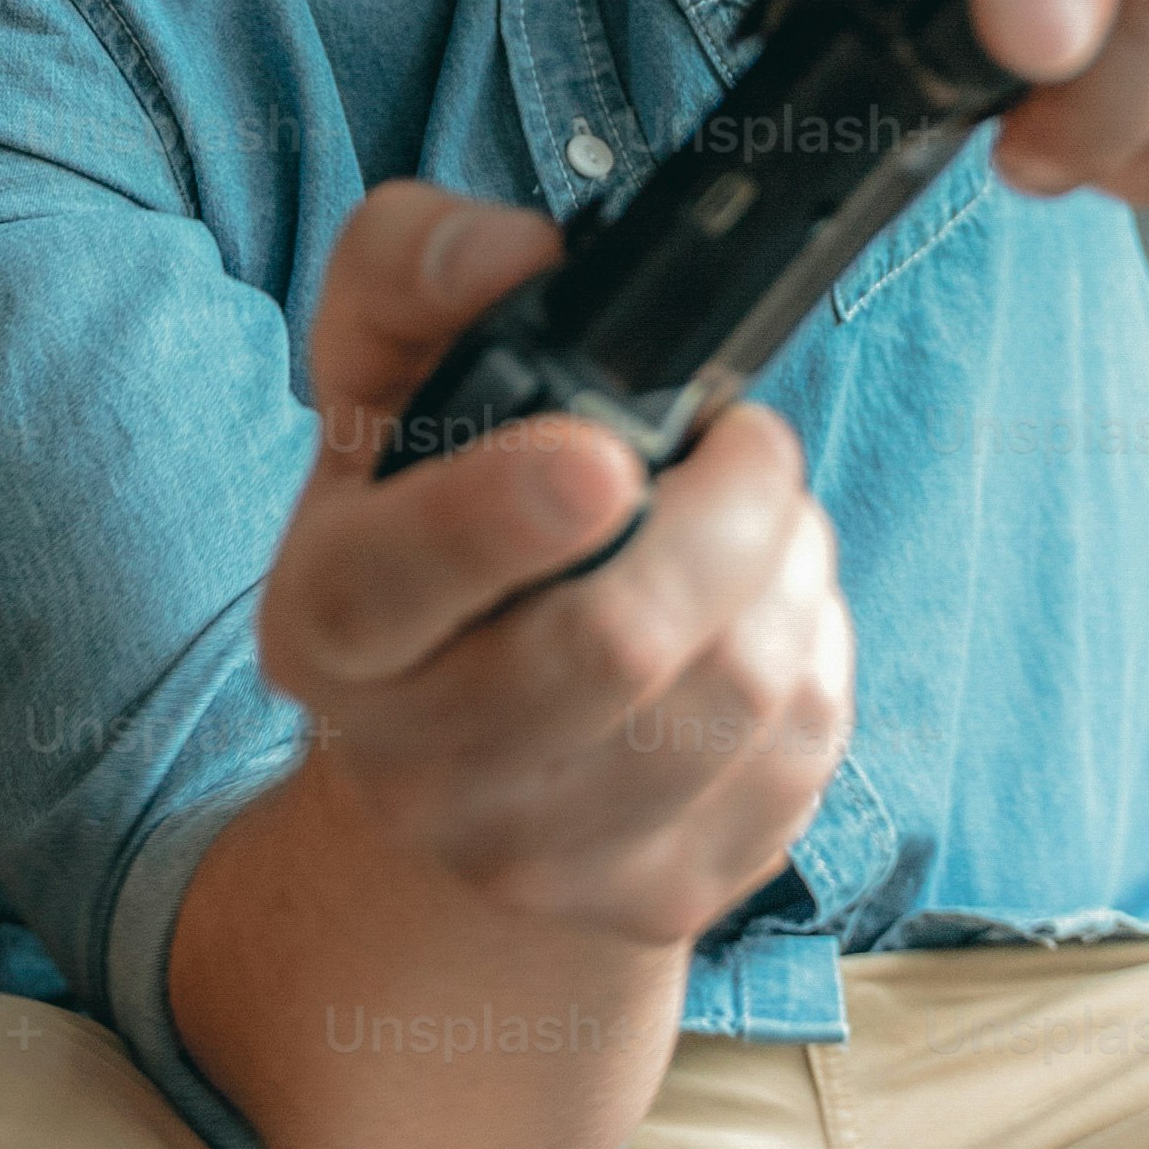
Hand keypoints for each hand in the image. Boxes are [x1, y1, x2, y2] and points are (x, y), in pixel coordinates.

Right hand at [254, 184, 851, 952]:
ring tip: (759, 518)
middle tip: (749, 442)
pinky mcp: (659, 899)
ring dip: (790, 566)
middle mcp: (414, 766)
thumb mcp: (380, 389)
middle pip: (618, 644)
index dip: (504, 515)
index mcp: (329, 626)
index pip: (401, 580)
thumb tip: (513, 249)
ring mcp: (539, 856)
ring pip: (740, 692)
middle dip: (728, 508)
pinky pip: (803, 753)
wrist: (453, 778)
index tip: (606, 455)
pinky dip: (818, 646)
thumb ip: (411, 270)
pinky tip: (767, 610)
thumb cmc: (427, 539)